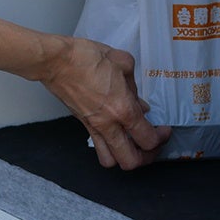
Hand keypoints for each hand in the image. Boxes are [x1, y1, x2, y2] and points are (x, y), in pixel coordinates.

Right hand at [41, 37, 170, 169]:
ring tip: (133, 145)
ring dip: (125, 157)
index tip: (163, 130)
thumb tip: (139, 103)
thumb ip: (134, 87)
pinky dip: (110, 147)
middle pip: (131, 161)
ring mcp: (93, 127)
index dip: (161, 138)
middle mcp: (108, 124)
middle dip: (147, 157)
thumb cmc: (87, 57)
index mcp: (122, 109)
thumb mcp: (123, 63)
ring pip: (111, 161)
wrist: (56, 61)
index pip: (147, 139)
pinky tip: (116, 132)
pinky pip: (98, 146)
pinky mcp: (82, 124)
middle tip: (152, 144)